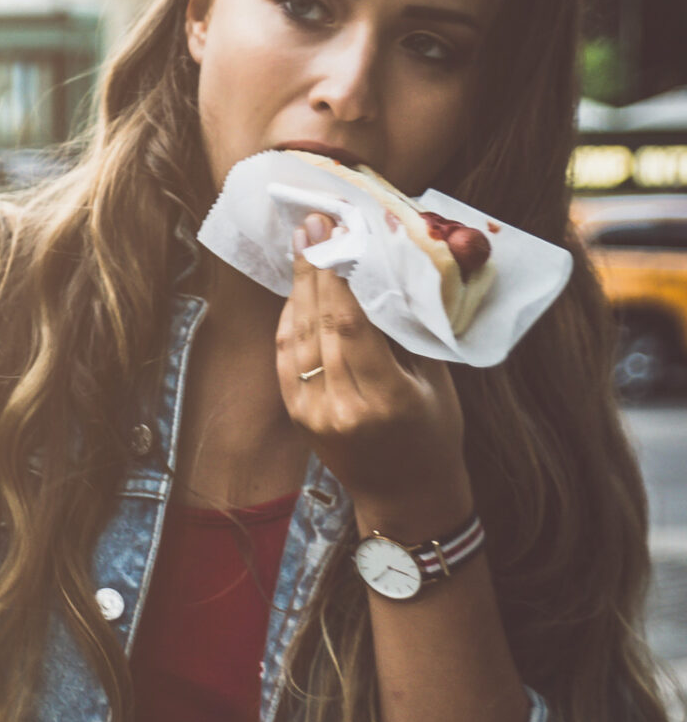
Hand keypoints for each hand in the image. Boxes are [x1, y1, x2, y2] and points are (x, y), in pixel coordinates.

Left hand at [277, 214, 472, 536]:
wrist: (405, 496)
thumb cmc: (434, 434)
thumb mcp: (435, 382)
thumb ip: (405, 332)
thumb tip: (381, 270)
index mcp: (384, 400)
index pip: (349, 325)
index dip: (335, 274)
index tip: (331, 232)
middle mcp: (339, 407)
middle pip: (318, 324)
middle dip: (312, 269)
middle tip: (312, 224)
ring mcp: (311, 413)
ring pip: (295, 335)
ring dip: (298, 287)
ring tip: (305, 245)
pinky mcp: (295, 414)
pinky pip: (287, 355)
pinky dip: (291, 318)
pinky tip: (300, 290)